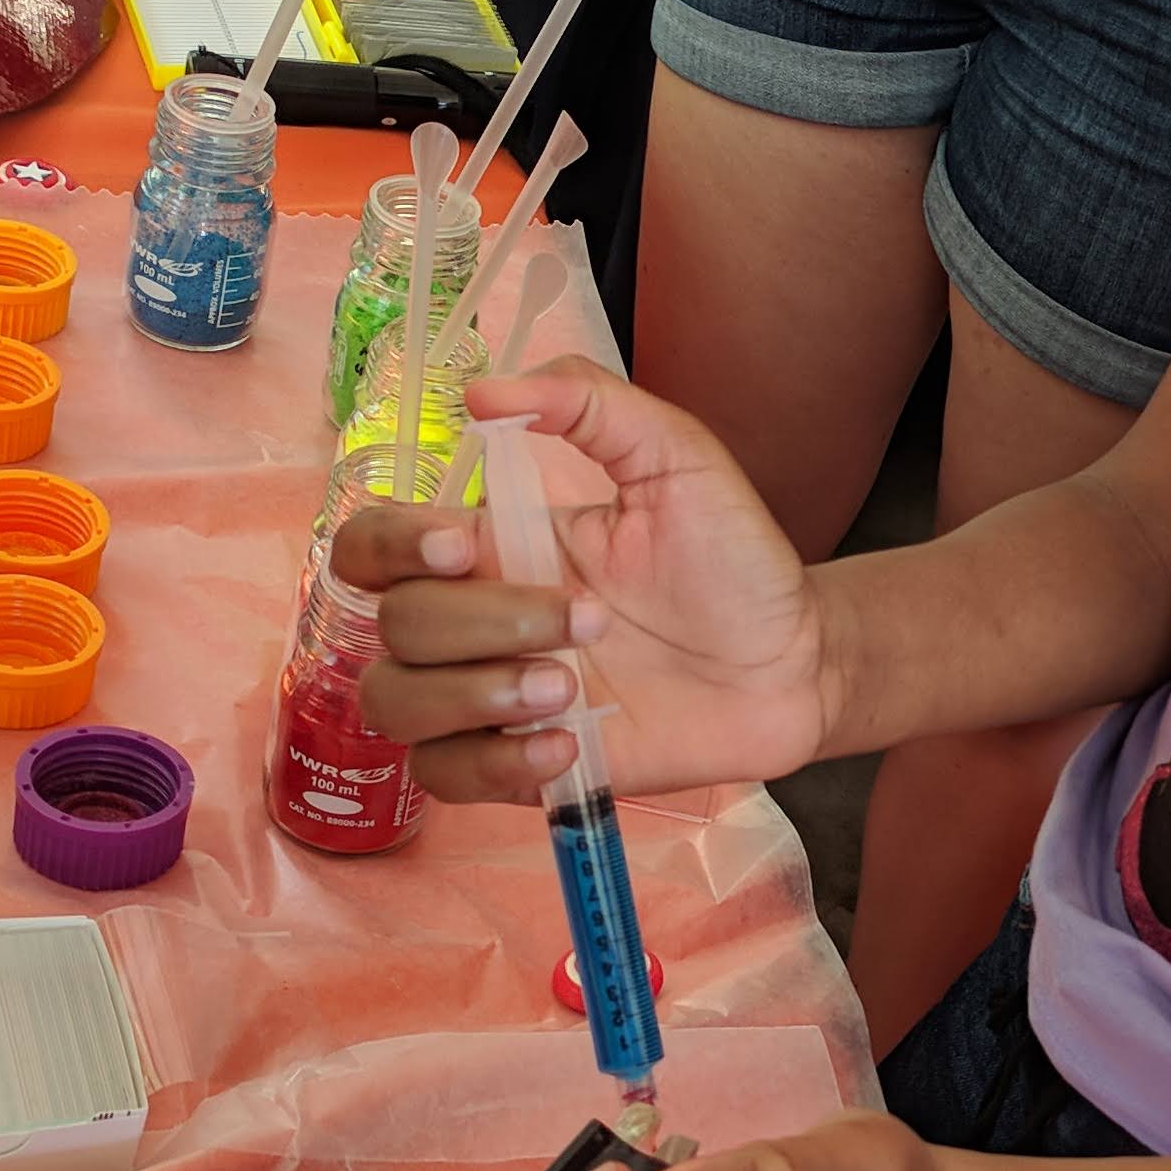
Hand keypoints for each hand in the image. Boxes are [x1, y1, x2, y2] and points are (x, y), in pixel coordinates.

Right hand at [343, 360, 831, 802]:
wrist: (794, 660)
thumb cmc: (733, 559)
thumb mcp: (676, 457)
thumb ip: (591, 404)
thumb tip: (482, 391)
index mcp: (495, 546)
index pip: (375, 544)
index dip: (393, 546)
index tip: (464, 546)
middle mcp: (476, 623)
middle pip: (394, 625)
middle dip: (483, 624)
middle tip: (591, 621)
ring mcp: (492, 700)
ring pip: (395, 706)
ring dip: (472, 697)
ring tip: (567, 690)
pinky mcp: (523, 767)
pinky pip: (445, 779)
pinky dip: (494, 766)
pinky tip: (568, 744)